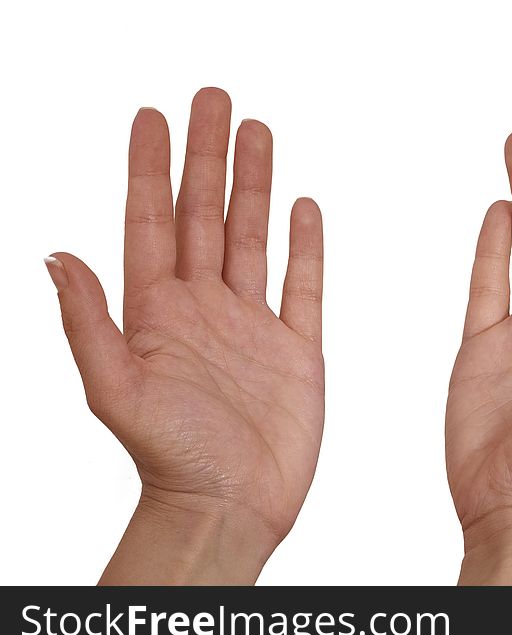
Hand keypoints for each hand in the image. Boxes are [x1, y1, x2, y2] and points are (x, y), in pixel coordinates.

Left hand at [45, 88, 323, 583]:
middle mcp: (203, 308)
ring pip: (253, 236)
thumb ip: (89, 322)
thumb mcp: (115, 390)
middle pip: (206, 214)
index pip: (152, 220)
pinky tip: (303, 208)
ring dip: (255, 184)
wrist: (231, 508)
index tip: (152, 115)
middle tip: (214, 100)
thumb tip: (56, 255)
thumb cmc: (172, 460)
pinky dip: (304, 244)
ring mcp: (252, 324)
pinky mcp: (295, 347)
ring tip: (258, 134)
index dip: (150, 166)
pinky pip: (301, 283)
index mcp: (157, 312)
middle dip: (209, 154)